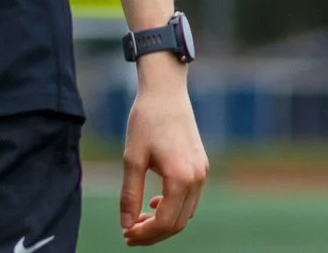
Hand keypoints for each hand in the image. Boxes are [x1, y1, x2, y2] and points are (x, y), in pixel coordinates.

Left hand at [119, 60, 207, 244]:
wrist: (166, 91)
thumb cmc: (146, 121)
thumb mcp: (132, 159)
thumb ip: (130, 195)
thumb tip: (126, 225)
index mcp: (180, 178)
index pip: (165, 222)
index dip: (145, 235)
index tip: (125, 236)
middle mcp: (197, 178)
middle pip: (178, 223)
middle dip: (153, 233)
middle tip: (129, 234)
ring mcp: (202, 172)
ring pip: (186, 213)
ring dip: (164, 222)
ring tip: (138, 221)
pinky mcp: (202, 165)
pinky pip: (190, 198)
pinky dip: (174, 208)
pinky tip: (155, 202)